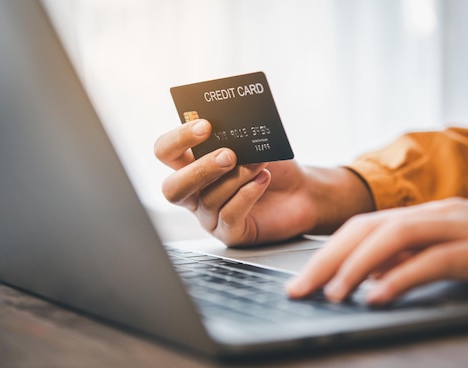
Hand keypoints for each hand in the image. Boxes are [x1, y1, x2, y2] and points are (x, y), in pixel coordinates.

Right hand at [154, 119, 373, 245]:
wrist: (302, 191)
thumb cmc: (273, 165)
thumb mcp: (252, 145)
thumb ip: (235, 137)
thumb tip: (229, 126)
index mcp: (190, 165)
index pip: (165, 151)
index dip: (179, 139)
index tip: (205, 125)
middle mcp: (194, 193)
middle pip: (173, 188)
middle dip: (200, 169)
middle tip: (229, 154)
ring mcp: (209, 216)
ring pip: (209, 199)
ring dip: (236, 178)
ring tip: (259, 164)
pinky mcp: (230, 233)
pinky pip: (229, 216)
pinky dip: (247, 195)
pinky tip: (263, 179)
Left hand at [286, 198, 467, 304]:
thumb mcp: (456, 248)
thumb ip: (415, 258)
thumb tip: (373, 278)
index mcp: (427, 214)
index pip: (364, 226)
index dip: (328, 251)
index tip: (303, 277)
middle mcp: (437, 214)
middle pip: (367, 229)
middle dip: (326, 259)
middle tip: (299, 289)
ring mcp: (460, 228)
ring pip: (393, 239)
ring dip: (355, 267)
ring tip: (331, 294)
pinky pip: (432, 262)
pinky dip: (400, 278)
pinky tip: (378, 296)